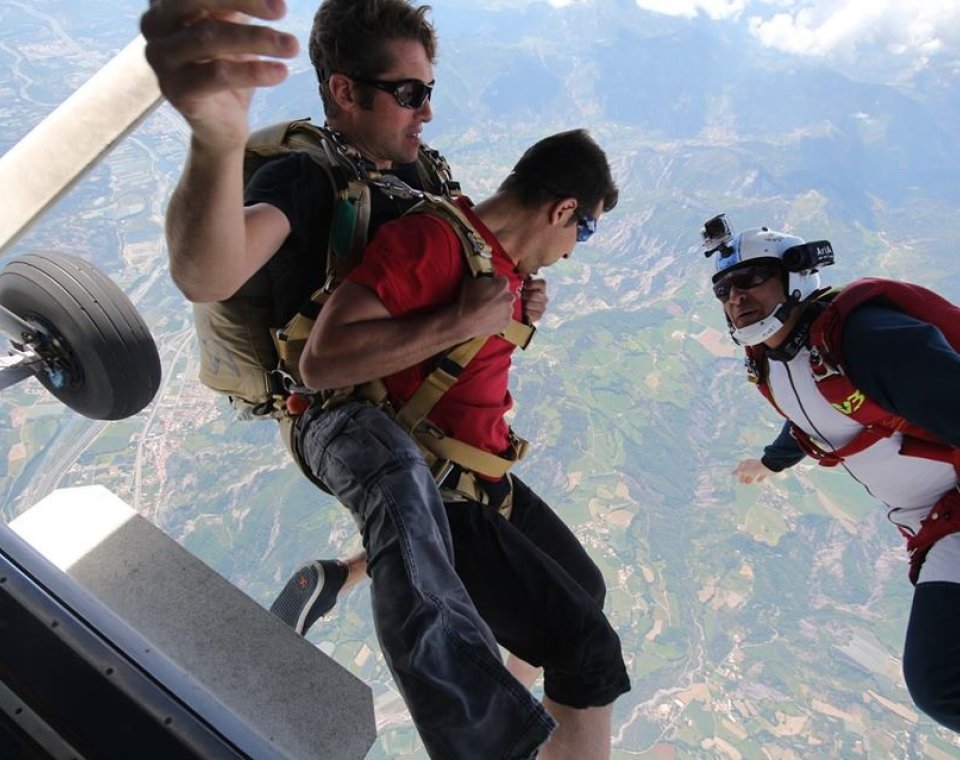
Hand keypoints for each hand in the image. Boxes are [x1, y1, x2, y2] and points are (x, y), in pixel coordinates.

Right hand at [141, 0, 298, 150]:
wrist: (222, 123)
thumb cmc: (227, 65)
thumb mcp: (234, 25)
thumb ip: (237, 3)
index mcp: (165, 4)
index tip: (274, 0)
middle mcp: (154, 27)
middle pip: (194, 0)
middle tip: (281, 9)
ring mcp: (161, 61)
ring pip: (209, 37)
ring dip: (257, 39)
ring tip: (291, 46)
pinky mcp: (177, 92)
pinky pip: (217, 75)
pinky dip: (253, 72)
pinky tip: (281, 72)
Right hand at [457, 275, 515, 337]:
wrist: (464, 321)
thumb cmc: (467, 302)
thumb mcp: (471, 280)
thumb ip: (481, 277)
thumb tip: (481, 277)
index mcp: (502, 284)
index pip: (502, 280)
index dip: (494, 283)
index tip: (489, 286)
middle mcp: (509, 297)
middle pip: (505, 293)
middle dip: (497, 295)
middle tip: (486, 298)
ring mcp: (508, 310)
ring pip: (505, 306)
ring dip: (498, 306)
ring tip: (485, 308)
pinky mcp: (506, 322)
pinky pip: (504, 317)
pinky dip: (498, 317)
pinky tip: (488, 316)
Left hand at [520, 276, 547, 323]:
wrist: (519, 310)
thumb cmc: (520, 294)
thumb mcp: (521, 285)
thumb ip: (522, 279)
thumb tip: (520, 274)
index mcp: (541, 288)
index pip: (542, 283)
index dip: (532, 284)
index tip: (523, 286)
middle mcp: (544, 297)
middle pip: (534, 295)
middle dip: (524, 296)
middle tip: (518, 296)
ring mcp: (542, 307)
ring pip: (531, 304)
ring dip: (523, 304)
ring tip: (520, 304)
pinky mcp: (539, 315)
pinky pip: (531, 314)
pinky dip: (525, 312)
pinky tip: (522, 311)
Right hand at [732, 458, 770, 484]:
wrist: (768, 467)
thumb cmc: (755, 468)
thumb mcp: (745, 470)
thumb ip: (739, 471)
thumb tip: (732, 473)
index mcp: (747, 463)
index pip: (741, 466)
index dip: (738, 471)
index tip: (736, 476)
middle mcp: (753, 465)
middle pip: (747, 471)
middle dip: (744, 476)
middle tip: (742, 482)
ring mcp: (759, 468)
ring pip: (753, 474)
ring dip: (750, 478)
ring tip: (748, 483)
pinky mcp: (765, 471)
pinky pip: (761, 475)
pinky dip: (759, 478)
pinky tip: (758, 481)